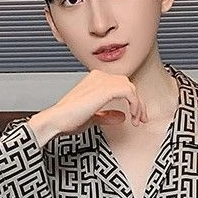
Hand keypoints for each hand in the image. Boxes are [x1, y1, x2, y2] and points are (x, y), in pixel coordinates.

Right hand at [29, 69, 148, 145]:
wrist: (57, 120)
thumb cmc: (68, 119)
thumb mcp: (92, 117)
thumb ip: (107, 115)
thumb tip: (121, 117)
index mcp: (95, 79)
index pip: (120, 85)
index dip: (132, 101)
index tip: (135, 117)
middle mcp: (99, 76)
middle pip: (128, 84)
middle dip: (138, 102)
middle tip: (140, 119)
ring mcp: (103, 80)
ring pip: (131, 87)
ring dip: (138, 105)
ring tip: (137, 120)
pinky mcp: (106, 88)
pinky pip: (129, 92)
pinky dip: (135, 104)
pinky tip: (133, 116)